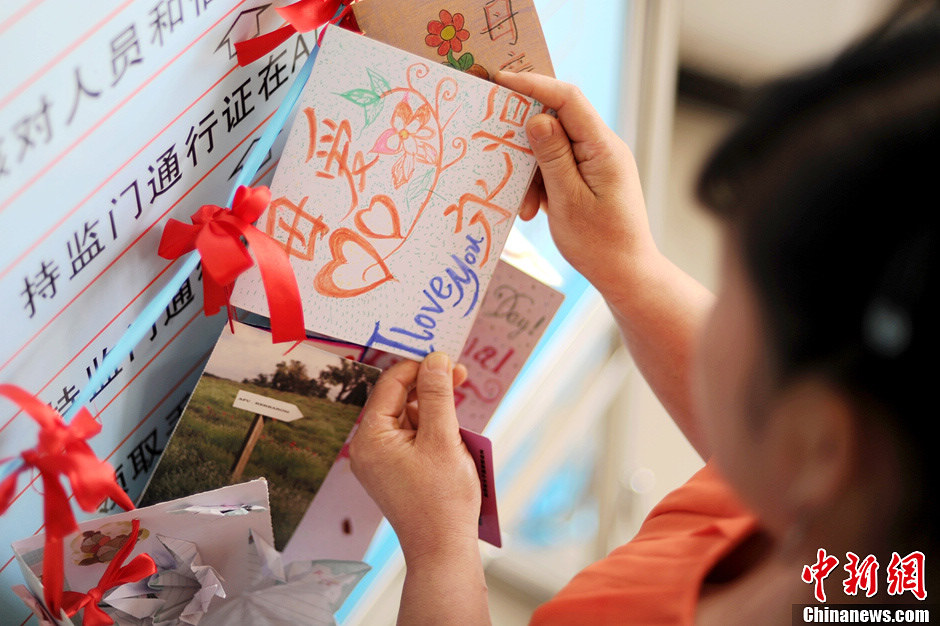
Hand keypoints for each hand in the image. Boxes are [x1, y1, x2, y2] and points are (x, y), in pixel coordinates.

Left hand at [349, 353, 479, 560]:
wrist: (442, 549)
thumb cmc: (442, 498)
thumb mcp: (442, 438)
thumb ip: (437, 394)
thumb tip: (436, 359)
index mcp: (370, 437)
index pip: (391, 384)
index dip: (420, 368)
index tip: (449, 360)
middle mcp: (368, 447)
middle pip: (398, 400)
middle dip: (430, 389)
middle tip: (461, 376)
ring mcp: (380, 461)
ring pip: (408, 418)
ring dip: (435, 411)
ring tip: (460, 422)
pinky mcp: (394, 472)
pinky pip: (412, 439)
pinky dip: (433, 431)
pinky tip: (453, 437)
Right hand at [497, 71, 655, 302]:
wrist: (626, 273)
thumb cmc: (599, 243)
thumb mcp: (567, 200)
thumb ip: (552, 156)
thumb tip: (537, 118)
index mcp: (603, 147)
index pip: (568, 99)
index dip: (534, 85)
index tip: (501, 82)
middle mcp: (603, 147)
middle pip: (557, 121)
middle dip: (526, 144)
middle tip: (502, 159)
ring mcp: (598, 162)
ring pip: (552, 148)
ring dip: (532, 173)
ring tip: (527, 208)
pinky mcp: (591, 176)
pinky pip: (558, 166)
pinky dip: (541, 184)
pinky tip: (534, 209)